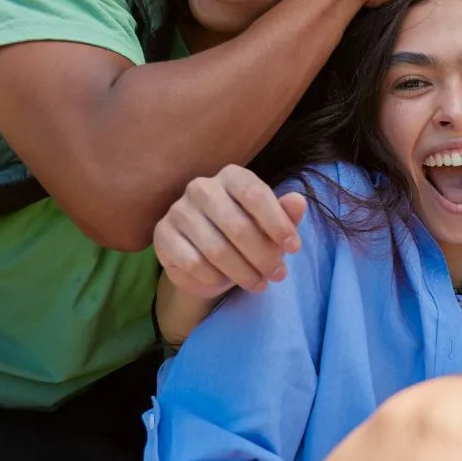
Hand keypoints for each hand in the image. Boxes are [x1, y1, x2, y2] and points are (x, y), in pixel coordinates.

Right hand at [152, 165, 306, 296]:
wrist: (206, 261)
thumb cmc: (244, 237)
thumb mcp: (269, 225)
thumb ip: (285, 214)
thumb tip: (299, 201)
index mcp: (231, 176)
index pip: (255, 194)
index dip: (277, 223)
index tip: (294, 248)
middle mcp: (201, 187)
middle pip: (238, 225)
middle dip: (263, 256)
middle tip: (279, 275)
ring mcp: (178, 210)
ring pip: (216, 249)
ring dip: (243, 273)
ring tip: (259, 284)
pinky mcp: (163, 235)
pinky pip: (193, 263)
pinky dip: (213, 278)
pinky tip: (223, 282)